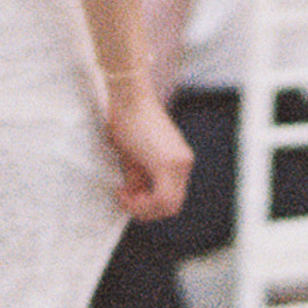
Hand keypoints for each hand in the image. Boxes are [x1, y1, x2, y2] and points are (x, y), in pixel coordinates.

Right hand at [105, 78, 192, 221]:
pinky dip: (142, 202)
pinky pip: (162, 197)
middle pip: (172, 207)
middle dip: (145, 210)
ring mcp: (180, 163)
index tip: (126, 196)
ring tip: (123, 194)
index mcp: (179, 161)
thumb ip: (139, 179)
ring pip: (169, 205)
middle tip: (124, 199)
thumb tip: (135, 196)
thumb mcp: (134, 157)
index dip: (148, 207)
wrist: (128, 97)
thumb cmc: (127, 120)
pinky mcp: (170, 162)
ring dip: (143, 207)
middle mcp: (184, 164)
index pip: (171, 200)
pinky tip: (123, 192)